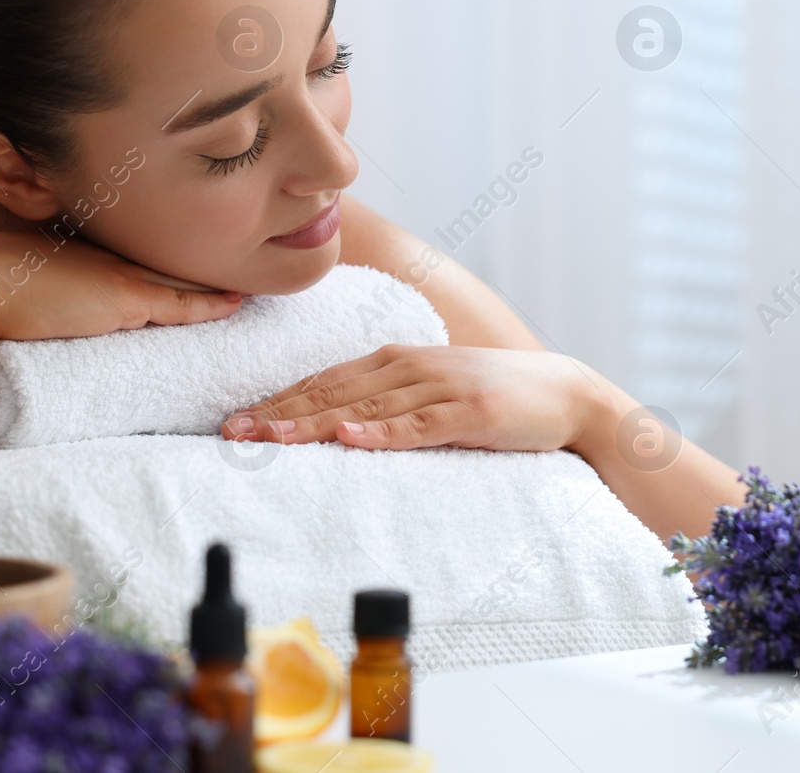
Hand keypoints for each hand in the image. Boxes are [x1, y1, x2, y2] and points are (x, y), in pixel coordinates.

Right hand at [0, 231, 242, 342]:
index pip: (150, 256)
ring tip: (260, 280)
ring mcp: (120, 276)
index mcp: (94, 252)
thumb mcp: (31, 283)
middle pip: (175, 260)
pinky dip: (211, 305)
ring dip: (218, 281)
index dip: (183, 258)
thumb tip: (56, 312)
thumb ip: (55, 293)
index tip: (213, 258)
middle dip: (211, 261)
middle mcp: (113, 257)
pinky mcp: (124, 299)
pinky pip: (180, 304)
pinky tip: (238, 303)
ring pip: (183, 279)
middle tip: (254, 258)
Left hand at [218, 343, 610, 452]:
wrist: (565, 393)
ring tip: (272, 438)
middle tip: (234, 433)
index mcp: (396, 361)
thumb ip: (388, 402)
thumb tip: (334, 423)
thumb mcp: (432, 392)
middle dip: (280, 412)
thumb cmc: (494, 396)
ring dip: (316, 422)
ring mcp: (440, 388)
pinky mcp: (470, 413)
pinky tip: (350, 439)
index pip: (324, 381)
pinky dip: (382, 433)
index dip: (278, 400)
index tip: (236, 422)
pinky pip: (419, 426)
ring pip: (366, 408)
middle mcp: (411, 367)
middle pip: (333, 391)